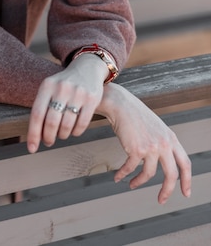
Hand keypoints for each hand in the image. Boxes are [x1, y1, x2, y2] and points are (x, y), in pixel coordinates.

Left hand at [27, 54, 107, 152]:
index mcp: (47, 86)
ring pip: (66, 125)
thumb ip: (41, 108)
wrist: (87, 68)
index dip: (33, 134)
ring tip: (61, 134)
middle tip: (48, 142)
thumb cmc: (63, 85)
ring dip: (62, 135)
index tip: (32, 149)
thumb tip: (35, 137)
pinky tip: (73, 130)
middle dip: (48, 137)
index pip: (36, 114)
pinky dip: (76, 132)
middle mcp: (61, 88)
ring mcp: (78, 93)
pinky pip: (82, 124)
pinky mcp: (92, 99)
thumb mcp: (49, 89)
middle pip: (51, 122)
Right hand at [99, 83, 191, 203]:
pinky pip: (130, 168)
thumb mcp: (157, 127)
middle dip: (166, 190)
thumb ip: (163, 142)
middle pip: (171, 175)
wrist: (120, 104)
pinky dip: (123, 174)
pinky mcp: (136, 149)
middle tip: (161, 200)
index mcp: (171, 138)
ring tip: (132, 184)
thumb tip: (164, 160)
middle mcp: (164, 144)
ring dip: (139, 182)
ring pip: (148, 174)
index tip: (186, 192)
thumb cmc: (135, 114)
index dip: (187, 180)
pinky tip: (118, 176)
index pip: (185, 163)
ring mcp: (151, 147)